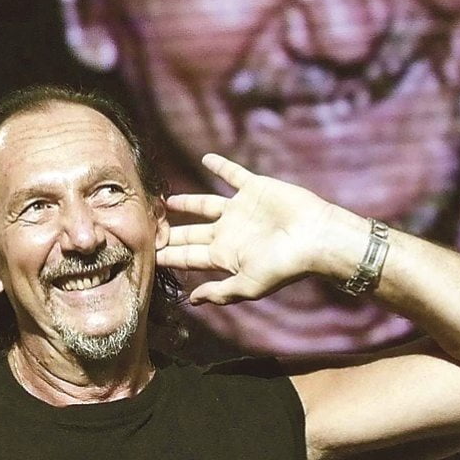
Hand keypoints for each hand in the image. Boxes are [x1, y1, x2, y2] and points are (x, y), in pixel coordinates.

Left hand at [159, 153, 344, 304]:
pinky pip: (233, 175)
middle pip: (191, 232)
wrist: (315, 238)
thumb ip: (220, 292)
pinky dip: (220, 166)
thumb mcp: (247, 285)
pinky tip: (206, 158)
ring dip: (186, 202)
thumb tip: (192, 301)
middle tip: (144, 226)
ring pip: (205, 204)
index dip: (167, 255)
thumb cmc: (283, 266)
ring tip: (166, 200)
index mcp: (225, 256)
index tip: (144, 253)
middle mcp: (229, 233)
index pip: (188, 256)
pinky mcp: (255, 189)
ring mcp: (241, 210)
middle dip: (170, 232)